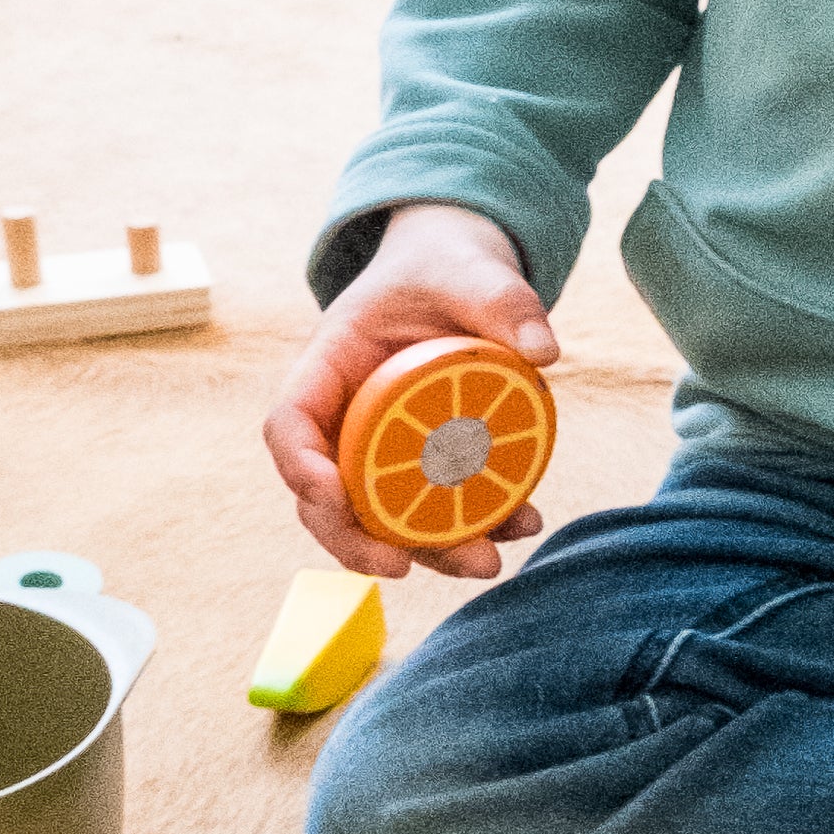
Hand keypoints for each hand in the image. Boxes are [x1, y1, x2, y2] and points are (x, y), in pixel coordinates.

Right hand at [263, 201, 561, 582]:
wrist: (461, 274)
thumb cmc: (446, 266)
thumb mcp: (471, 269)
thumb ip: (503, 300)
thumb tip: (544, 353)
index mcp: (329, 364)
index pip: (289, 423)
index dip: (300, 466)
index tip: (330, 495)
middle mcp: (346, 416)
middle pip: (325, 494)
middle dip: (355, 540)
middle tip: (399, 567)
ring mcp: (382, 447)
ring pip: (383, 516)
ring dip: (427, 551)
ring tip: (486, 563)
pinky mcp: (425, 464)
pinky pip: (437, 506)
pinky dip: (475, 525)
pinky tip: (522, 523)